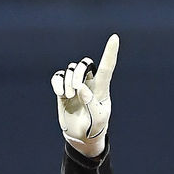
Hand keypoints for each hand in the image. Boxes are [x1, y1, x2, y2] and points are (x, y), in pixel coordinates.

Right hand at [51, 34, 118, 156]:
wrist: (82, 136)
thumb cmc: (95, 126)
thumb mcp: (98, 119)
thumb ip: (91, 103)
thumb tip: (81, 88)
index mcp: (102, 88)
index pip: (107, 67)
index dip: (110, 52)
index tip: (115, 38)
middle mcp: (89, 83)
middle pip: (84, 64)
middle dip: (78, 73)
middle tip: (76, 89)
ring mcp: (76, 85)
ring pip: (71, 69)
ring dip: (68, 80)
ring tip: (69, 95)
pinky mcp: (63, 89)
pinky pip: (58, 76)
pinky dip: (57, 82)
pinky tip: (60, 93)